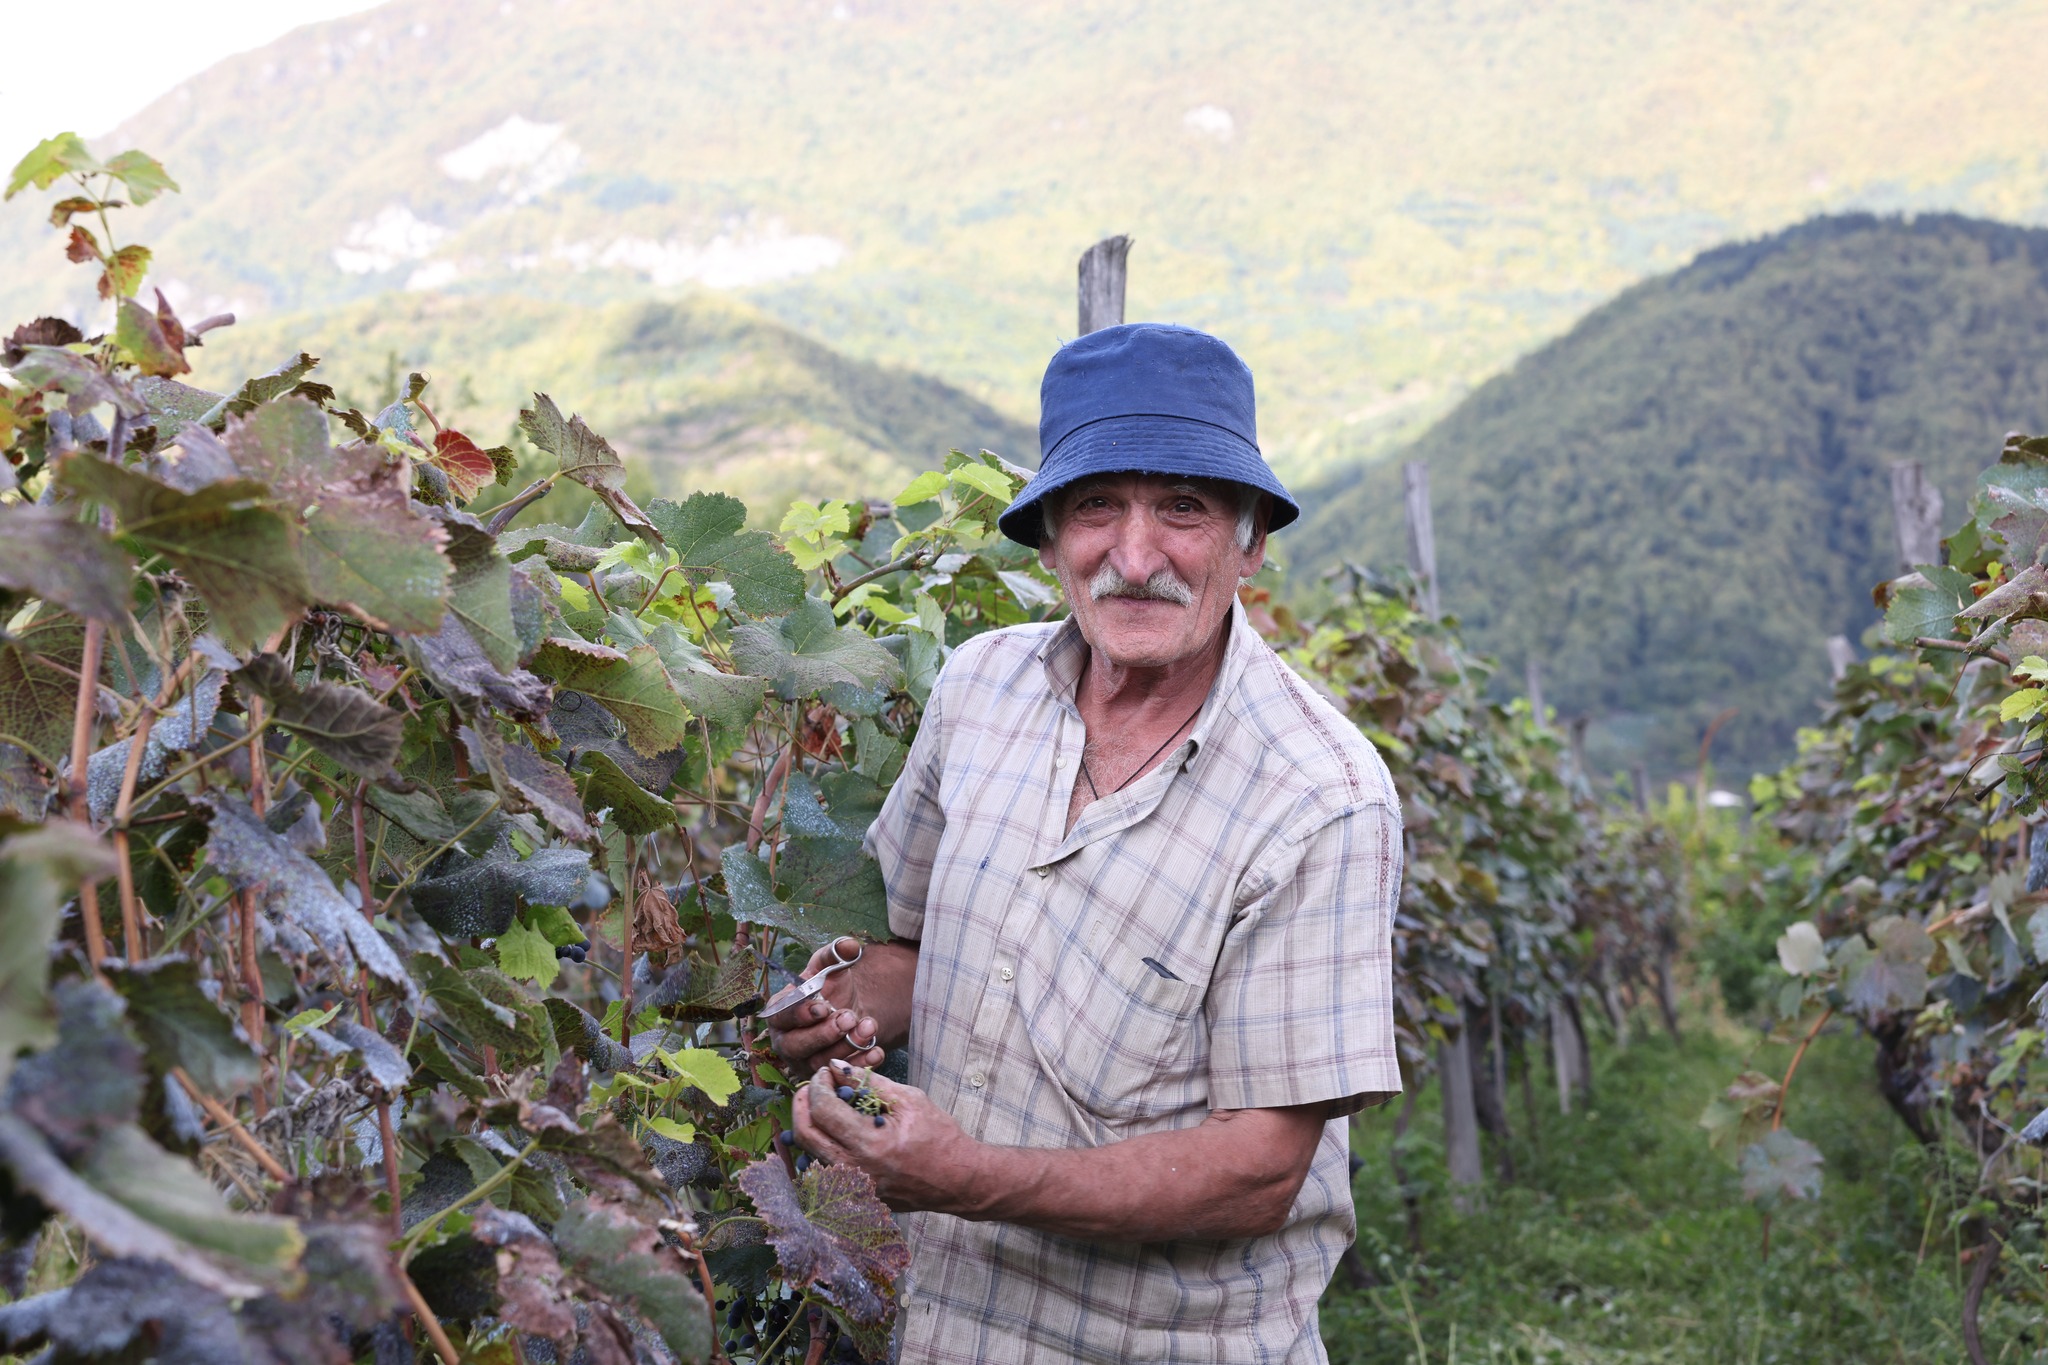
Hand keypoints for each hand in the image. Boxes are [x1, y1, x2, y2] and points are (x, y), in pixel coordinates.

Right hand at [763, 937, 885, 1073]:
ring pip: (820, 1063)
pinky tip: (876, 1050)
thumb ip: (835, 954)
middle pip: (797, 1045)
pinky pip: (840, 1076)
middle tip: (847, 1018)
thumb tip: (849, 945)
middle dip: (824, 1034)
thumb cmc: (828, 988)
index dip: (800, 1014)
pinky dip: (860, 1065)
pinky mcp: (825, 1076)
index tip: (823, 1006)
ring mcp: (804, 1062)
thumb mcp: (829, 968)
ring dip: (846, 1047)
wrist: (844, 1010)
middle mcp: (786, 1041)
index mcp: (779, 1013)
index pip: (782, 1016)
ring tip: (868, 1026)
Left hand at [793, 1059, 980, 1213]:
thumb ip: (869, 1082)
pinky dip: (821, 1145)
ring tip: (823, 1105)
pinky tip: (833, 1131)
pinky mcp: (854, 1194)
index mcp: (869, 1143)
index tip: (826, 1073)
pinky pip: (823, 1168)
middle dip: (803, 1102)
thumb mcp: (909, 1099)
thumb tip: (836, 1066)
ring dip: (809, 1124)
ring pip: (808, 1153)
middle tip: (815, 1086)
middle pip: (804, 1134)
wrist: (957, 1179)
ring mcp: (852, 1187)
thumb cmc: (940, 1137)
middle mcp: (854, 1170)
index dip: (818, 1085)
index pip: (823, 1109)